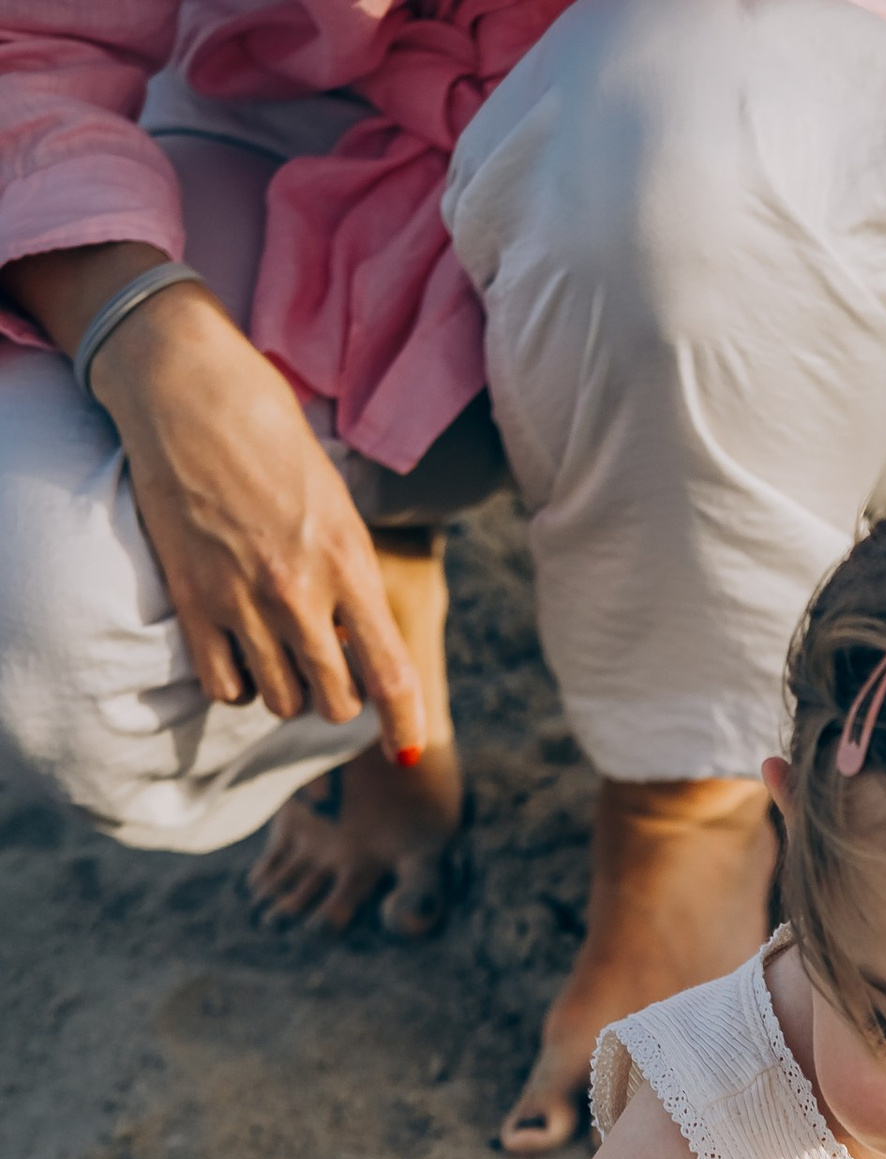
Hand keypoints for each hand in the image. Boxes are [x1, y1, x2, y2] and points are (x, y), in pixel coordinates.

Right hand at [13, 244, 423, 749]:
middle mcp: (298, 592)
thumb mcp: (336, 503)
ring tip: (280, 656)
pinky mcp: (191, 599)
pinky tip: (241, 659)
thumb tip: (355, 639)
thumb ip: (350, 574)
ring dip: (287, 692)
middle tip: (326, 670)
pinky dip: (237, 686)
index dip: (405, 724)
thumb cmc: (270, 436)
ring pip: (280, 702)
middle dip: (337, 698)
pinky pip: (223, 687)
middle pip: (334, 702)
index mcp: (348, 563)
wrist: (186, 389)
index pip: (390, 674)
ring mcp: (241, 600)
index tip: (407, 750)